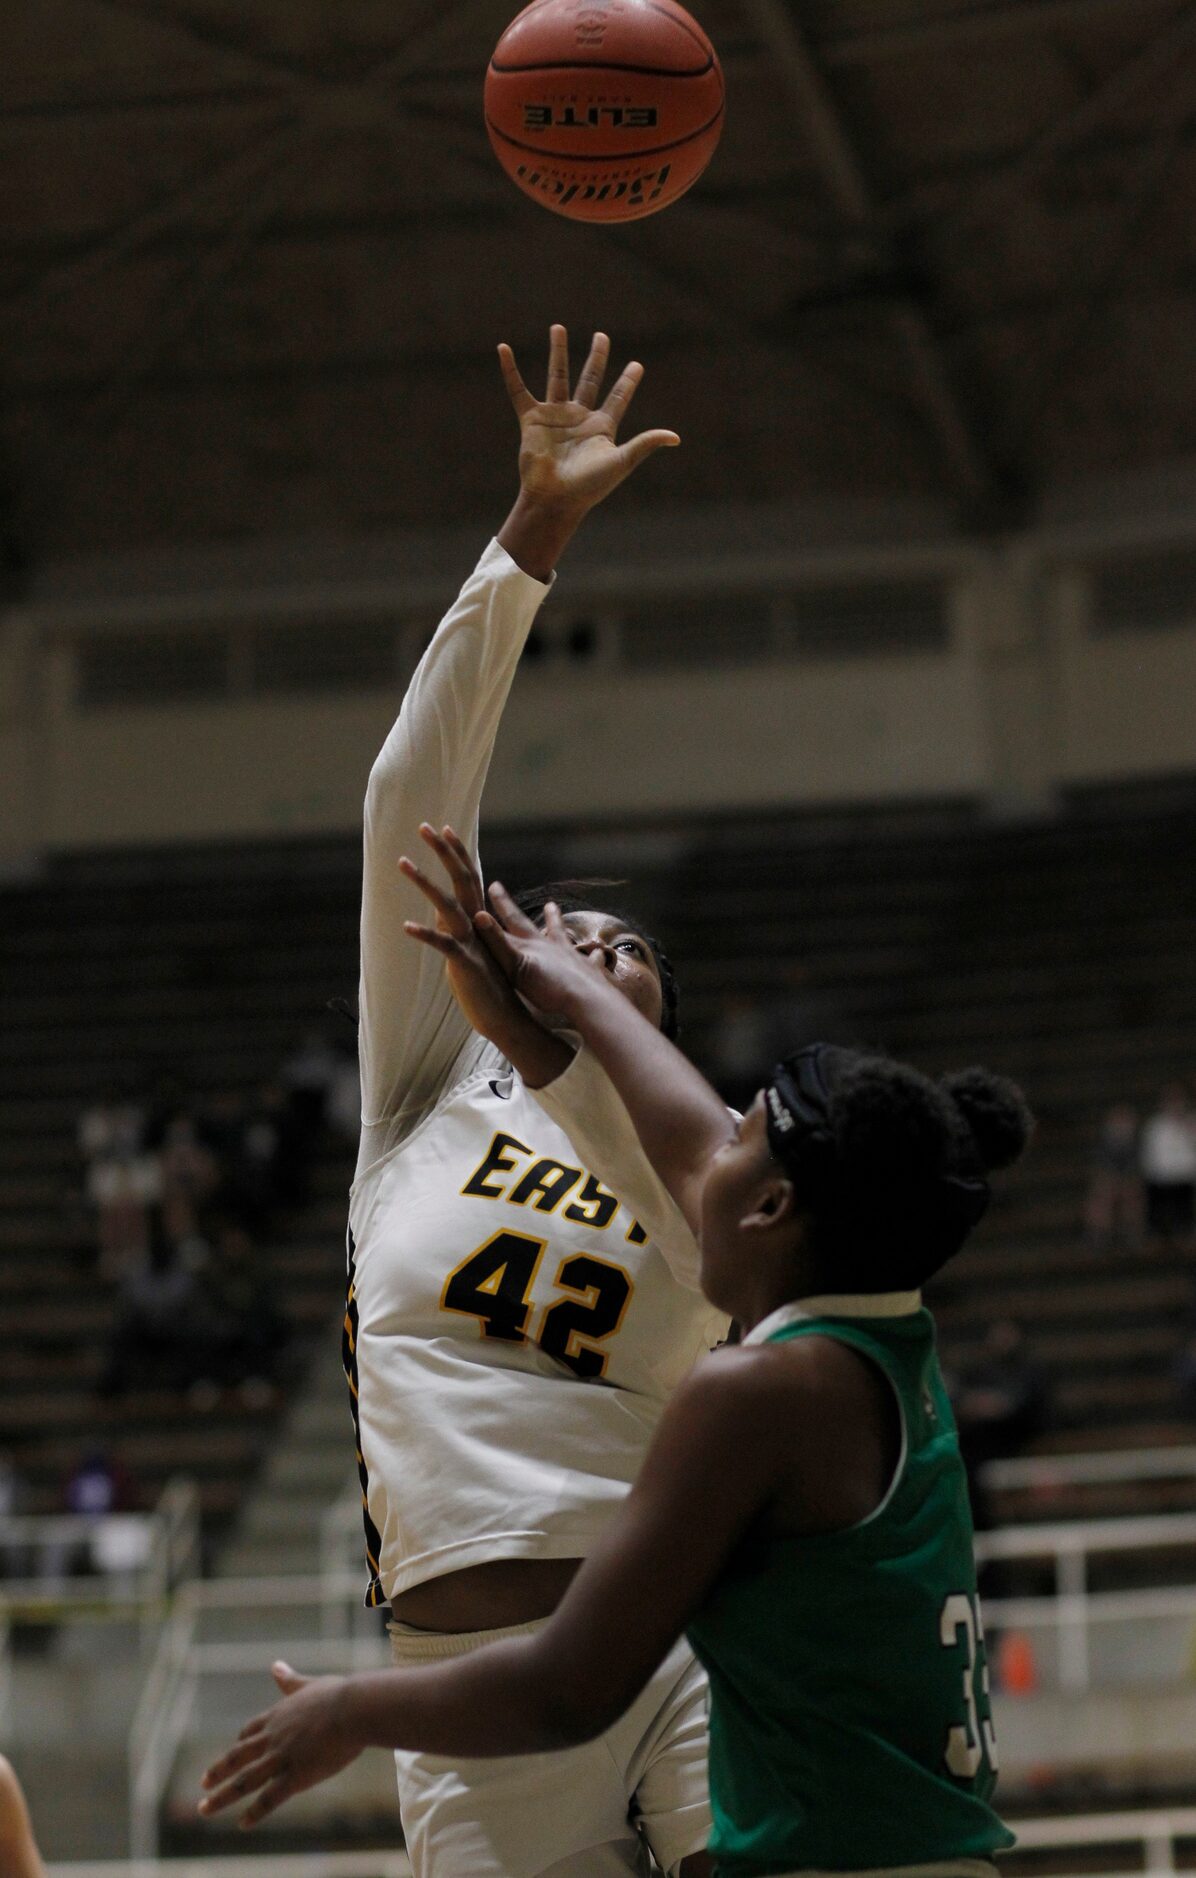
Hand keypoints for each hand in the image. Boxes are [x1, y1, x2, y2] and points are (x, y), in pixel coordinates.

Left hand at [198, 1662, 360, 1828]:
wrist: (354, 1709)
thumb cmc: (339, 1695)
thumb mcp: (309, 1684)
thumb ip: (290, 1680)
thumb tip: (275, 1666)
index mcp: (278, 1716)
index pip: (250, 1732)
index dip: (239, 1745)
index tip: (231, 1753)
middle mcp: (273, 1737)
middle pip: (237, 1757)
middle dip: (217, 1772)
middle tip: (203, 1785)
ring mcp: (281, 1758)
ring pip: (244, 1780)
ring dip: (222, 1797)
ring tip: (205, 1810)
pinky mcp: (295, 1776)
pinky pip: (269, 1798)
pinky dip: (255, 1812)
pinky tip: (242, 1824)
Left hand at [401, 824, 538, 1046]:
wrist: (506, 1016)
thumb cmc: (490, 984)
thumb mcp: (475, 949)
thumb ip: (463, 927)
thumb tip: (449, 912)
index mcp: (480, 919)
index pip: (469, 876)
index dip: (457, 852)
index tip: (443, 828)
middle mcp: (477, 924)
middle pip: (462, 878)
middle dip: (443, 851)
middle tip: (424, 826)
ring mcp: (472, 942)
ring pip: (447, 904)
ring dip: (423, 882)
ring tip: (401, 862)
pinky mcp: (465, 963)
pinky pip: (443, 945)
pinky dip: (425, 935)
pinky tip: (405, 928)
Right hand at [475, 885, 621, 1022]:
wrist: (586, 1000)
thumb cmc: (548, 987)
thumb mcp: (515, 965)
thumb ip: (497, 942)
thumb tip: (478, 915)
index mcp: (533, 945)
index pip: (513, 920)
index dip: (502, 904)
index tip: (494, 885)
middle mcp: (553, 946)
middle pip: (542, 925)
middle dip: (537, 914)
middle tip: (543, 900)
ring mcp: (574, 957)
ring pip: (565, 937)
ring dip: (559, 925)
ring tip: (556, 910)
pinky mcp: (591, 972)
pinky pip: (594, 960)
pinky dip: (596, 956)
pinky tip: (602, 953)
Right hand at [497, 326, 678, 577]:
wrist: (555, 499)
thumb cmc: (589, 486)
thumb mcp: (621, 462)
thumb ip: (644, 444)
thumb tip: (676, 437)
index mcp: (601, 427)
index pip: (618, 398)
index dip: (627, 382)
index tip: (636, 365)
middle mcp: (579, 418)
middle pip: (590, 379)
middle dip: (596, 358)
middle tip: (602, 336)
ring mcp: (555, 417)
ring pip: (558, 377)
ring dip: (558, 352)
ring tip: (558, 328)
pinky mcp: (532, 420)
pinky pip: (519, 391)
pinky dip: (511, 371)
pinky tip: (504, 349)